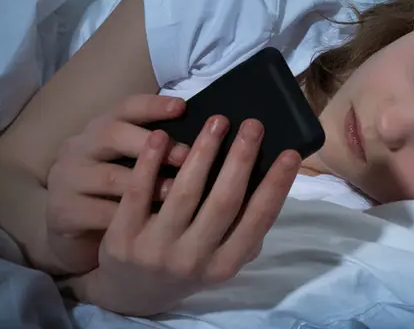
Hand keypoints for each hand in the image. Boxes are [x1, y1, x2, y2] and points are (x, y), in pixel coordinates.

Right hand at [45, 94, 189, 274]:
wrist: (73, 231)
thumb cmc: (114, 191)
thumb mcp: (130, 163)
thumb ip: (157, 148)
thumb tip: (207, 139)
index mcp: (100, 129)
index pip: (125, 107)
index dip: (153, 105)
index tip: (182, 107)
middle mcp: (79, 147)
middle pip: (111, 133)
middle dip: (150, 143)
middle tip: (185, 155)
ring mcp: (66, 179)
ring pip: (108, 176)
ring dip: (146, 184)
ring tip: (177, 191)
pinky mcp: (63, 211)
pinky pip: (99, 212)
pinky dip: (129, 217)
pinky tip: (153, 223)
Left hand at [64, 116, 300, 315]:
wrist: (130, 291)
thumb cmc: (187, 264)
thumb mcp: (219, 258)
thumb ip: (242, 230)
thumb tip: (266, 180)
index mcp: (224, 265)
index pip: (258, 220)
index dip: (276, 186)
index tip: (291, 154)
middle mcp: (193, 260)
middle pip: (224, 202)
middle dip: (241, 159)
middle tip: (253, 124)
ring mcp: (155, 250)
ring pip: (184, 192)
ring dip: (203, 152)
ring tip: (217, 121)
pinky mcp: (123, 238)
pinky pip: (139, 193)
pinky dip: (151, 162)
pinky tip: (161, 135)